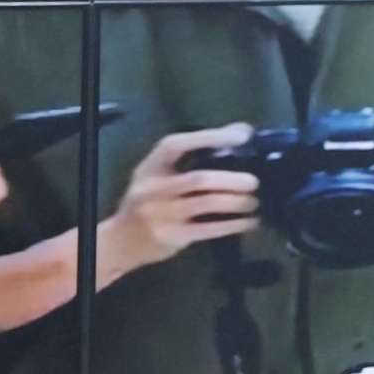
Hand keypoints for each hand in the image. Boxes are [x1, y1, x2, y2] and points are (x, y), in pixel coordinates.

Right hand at [98, 123, 266, 281]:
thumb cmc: (149, 202)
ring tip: (254, 202)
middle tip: (254, 182)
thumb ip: (192, 157)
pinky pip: (209, 229)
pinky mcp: (171, 237)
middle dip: (233, 180)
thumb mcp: (158, 176)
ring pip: (208, 203)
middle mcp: (152, 188)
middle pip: (200, 179)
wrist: (120, 242)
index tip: (241, 136)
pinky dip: (234, 225)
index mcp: (150, 167)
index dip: (209, 138)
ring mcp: (160, 214)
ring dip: (238, 202)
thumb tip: (240, 131)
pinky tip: (248, 222)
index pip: (176, 145)